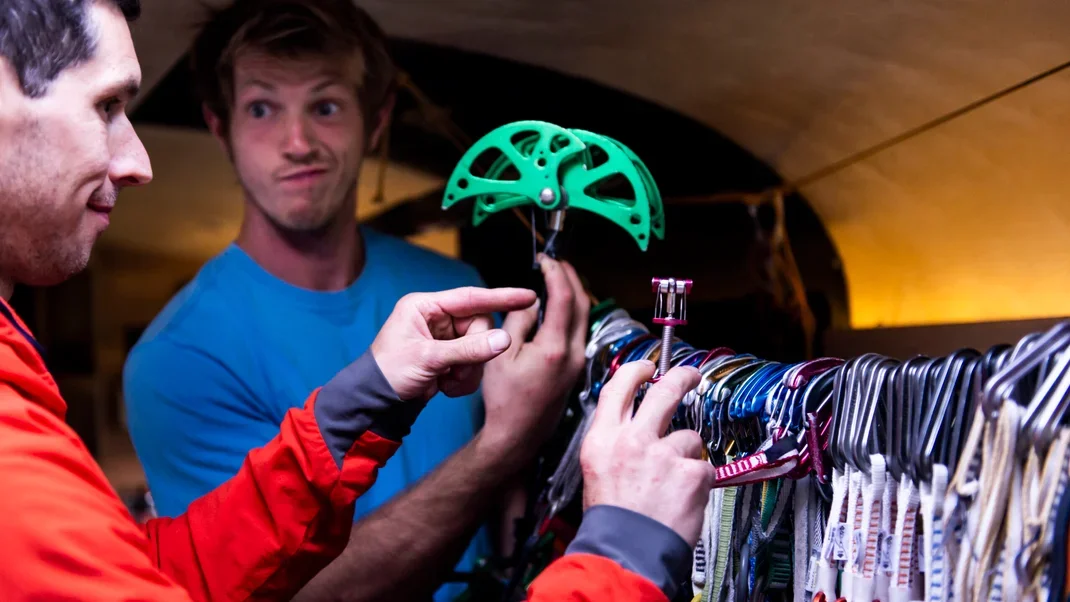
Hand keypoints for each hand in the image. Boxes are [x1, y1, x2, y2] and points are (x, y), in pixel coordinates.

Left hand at [370, 287, 536, 401]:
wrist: (377, 401)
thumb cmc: (390, 373)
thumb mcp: (428, 359)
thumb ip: (468, 349)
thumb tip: (503, 339)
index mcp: (425, 307)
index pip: (470, 298)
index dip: (500, 297)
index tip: (527, 297)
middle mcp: (437, 318)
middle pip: (479, 326)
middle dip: (474, 352)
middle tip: (456, 370)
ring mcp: (444, 337)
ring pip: (480, 347)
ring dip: (468, 370)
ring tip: (446, 381)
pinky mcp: (450, 355)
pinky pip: (474, 362)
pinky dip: (464, 378)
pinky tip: (445, 386)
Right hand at [479, 255, 588, 457]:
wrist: (518, 434)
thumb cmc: (505, 399)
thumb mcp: (501, 354)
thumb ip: (518, 322)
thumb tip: (533, 301)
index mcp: (554, 348)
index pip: (563, 298)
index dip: (556, 273)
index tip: (545, 260)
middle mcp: (573, 353)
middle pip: (582, 304)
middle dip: (571, 277)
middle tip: (556, 262)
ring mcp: (578, 361)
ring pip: (584, 317)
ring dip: (574, 293)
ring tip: (557, 278)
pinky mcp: (576, 368)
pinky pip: (579, 330)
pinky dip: (572, 311)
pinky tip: (558, 307)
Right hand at [579, 361, 714, 546]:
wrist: (625, 552)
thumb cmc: (610, 520)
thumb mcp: (597, 471)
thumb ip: (615, 444)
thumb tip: (635, 426)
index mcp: (603, 439)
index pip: (619, 388)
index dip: (636, 371)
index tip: (648, 368)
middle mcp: (632, 440)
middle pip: (664, 392)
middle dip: (682, 377)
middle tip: (691, 376)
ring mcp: (663, 454)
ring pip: (689, 437)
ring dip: (686, 456)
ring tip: (674, 484)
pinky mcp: (690, 472)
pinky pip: (703, 468)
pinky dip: (698, 483)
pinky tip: (683, 499)